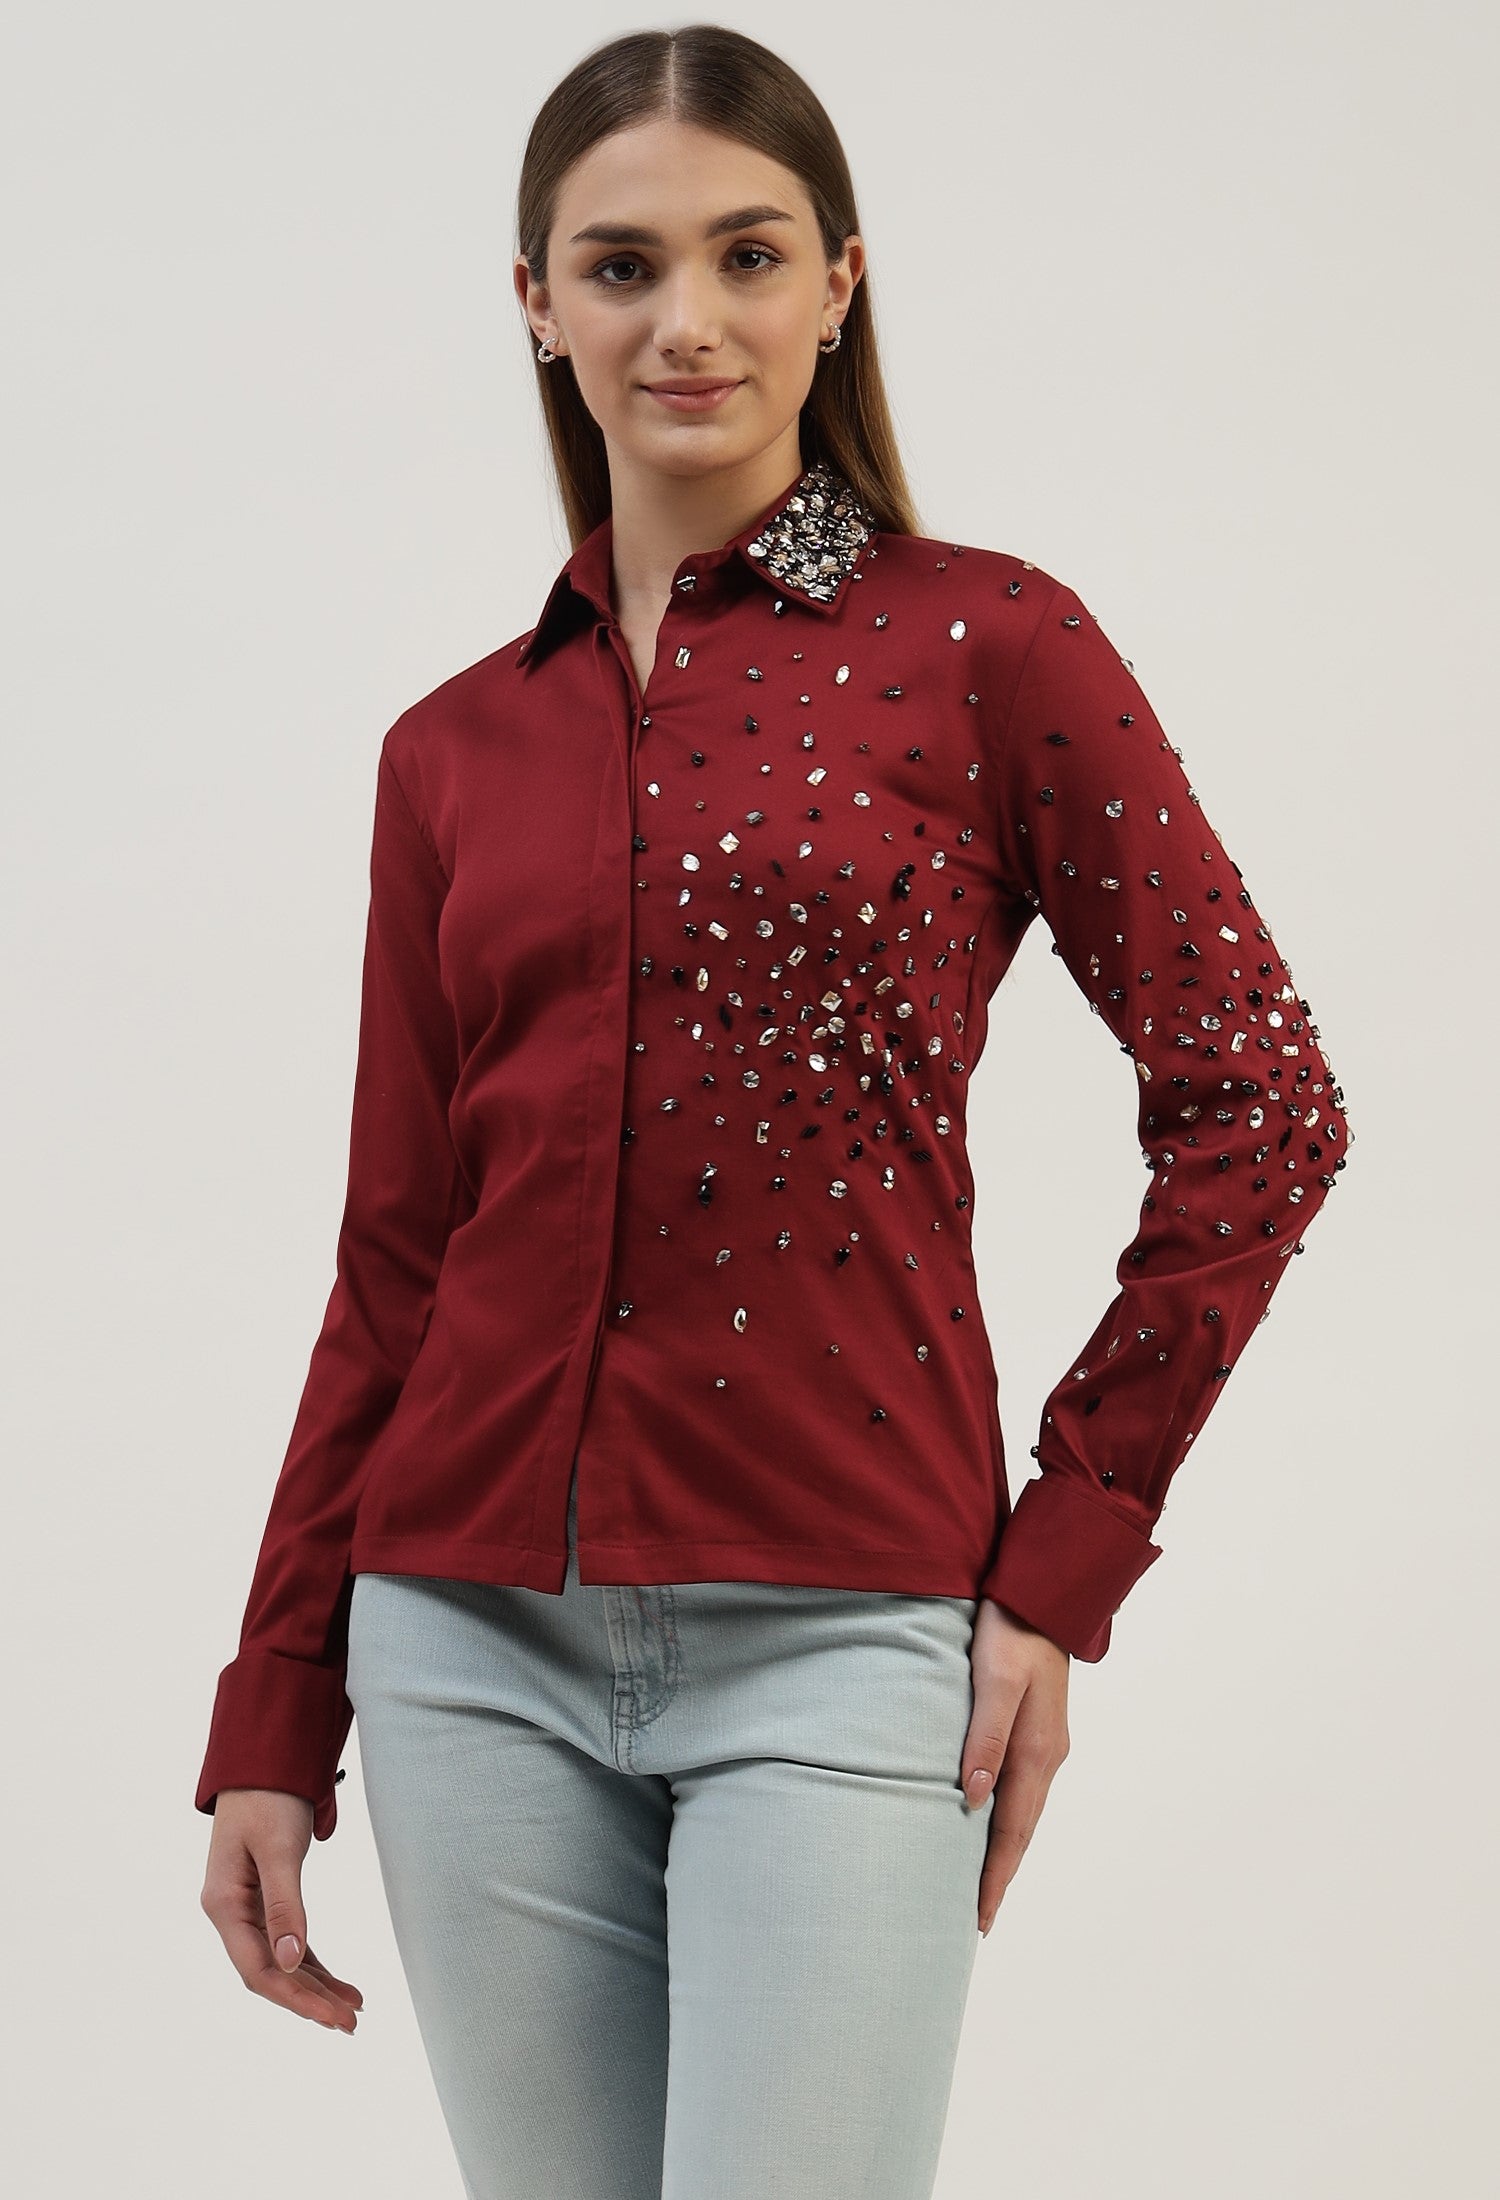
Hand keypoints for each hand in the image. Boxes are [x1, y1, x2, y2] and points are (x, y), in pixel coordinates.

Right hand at [200, 1790, 364, 2032]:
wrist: (264, 1759)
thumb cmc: (268, 1797)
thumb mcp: (279, 1849)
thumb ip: (284, 1905)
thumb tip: (289, 1962)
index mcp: (224, 1905)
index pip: (258, 1970)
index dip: (296, 1998)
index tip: (333, 2017)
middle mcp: (230, 1912)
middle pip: (270, 1972)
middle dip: (310, 1999)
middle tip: (352, 2022)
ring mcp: (246, 1907)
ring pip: (281, 1960)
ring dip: (315, 1984)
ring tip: (353, 2007)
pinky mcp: (264, 1897)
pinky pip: (287, 1940)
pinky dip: (312, 1961)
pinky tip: (337, 1980)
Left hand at [962, 1599, 1070, 1935]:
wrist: (1042, 1593)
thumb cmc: (1011, 1631)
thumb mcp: (993, 1680)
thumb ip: (984, 1737)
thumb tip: (973, 1798)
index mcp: (1037, 1752)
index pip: (1012, 1832)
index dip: (995, 1877)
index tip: (979, 1920)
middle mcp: (1046, 1755)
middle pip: (1020, 1830)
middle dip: (999, 1874)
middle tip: (977, 1918)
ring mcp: (1044, 1743)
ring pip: (1021, 1809)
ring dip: (1002, 1847)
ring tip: (979, 1881)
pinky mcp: (1036, 1728)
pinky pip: (1020, 1787)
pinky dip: (1005, 1815)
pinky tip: (987, 1819)